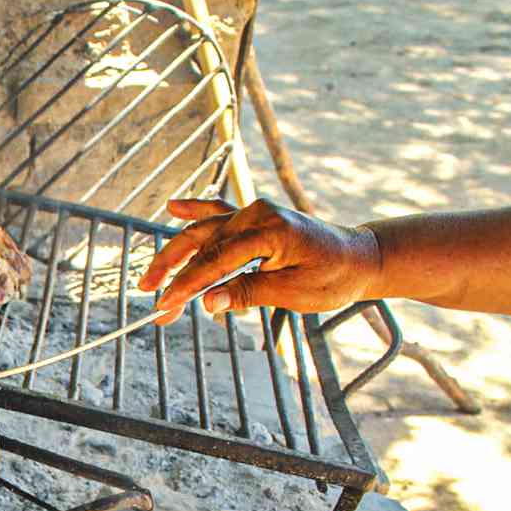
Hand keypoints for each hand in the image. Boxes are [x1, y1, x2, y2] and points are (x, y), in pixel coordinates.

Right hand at [139, 198, 381, 324]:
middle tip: (151, 297)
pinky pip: (219, 212)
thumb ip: (248, 292)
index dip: (188, 284)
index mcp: (271, 231)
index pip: (217, 259)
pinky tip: (174, 206)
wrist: (360, 258)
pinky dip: (196, 209)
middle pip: (203, 243)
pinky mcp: (255, 218)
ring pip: (204, 232)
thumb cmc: (333, 277)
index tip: (166, 304)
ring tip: (152, 278)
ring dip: (177, 255)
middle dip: (173, 272)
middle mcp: (258, 214)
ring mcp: (255, 212)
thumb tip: (209, 302)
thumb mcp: (293, 292)